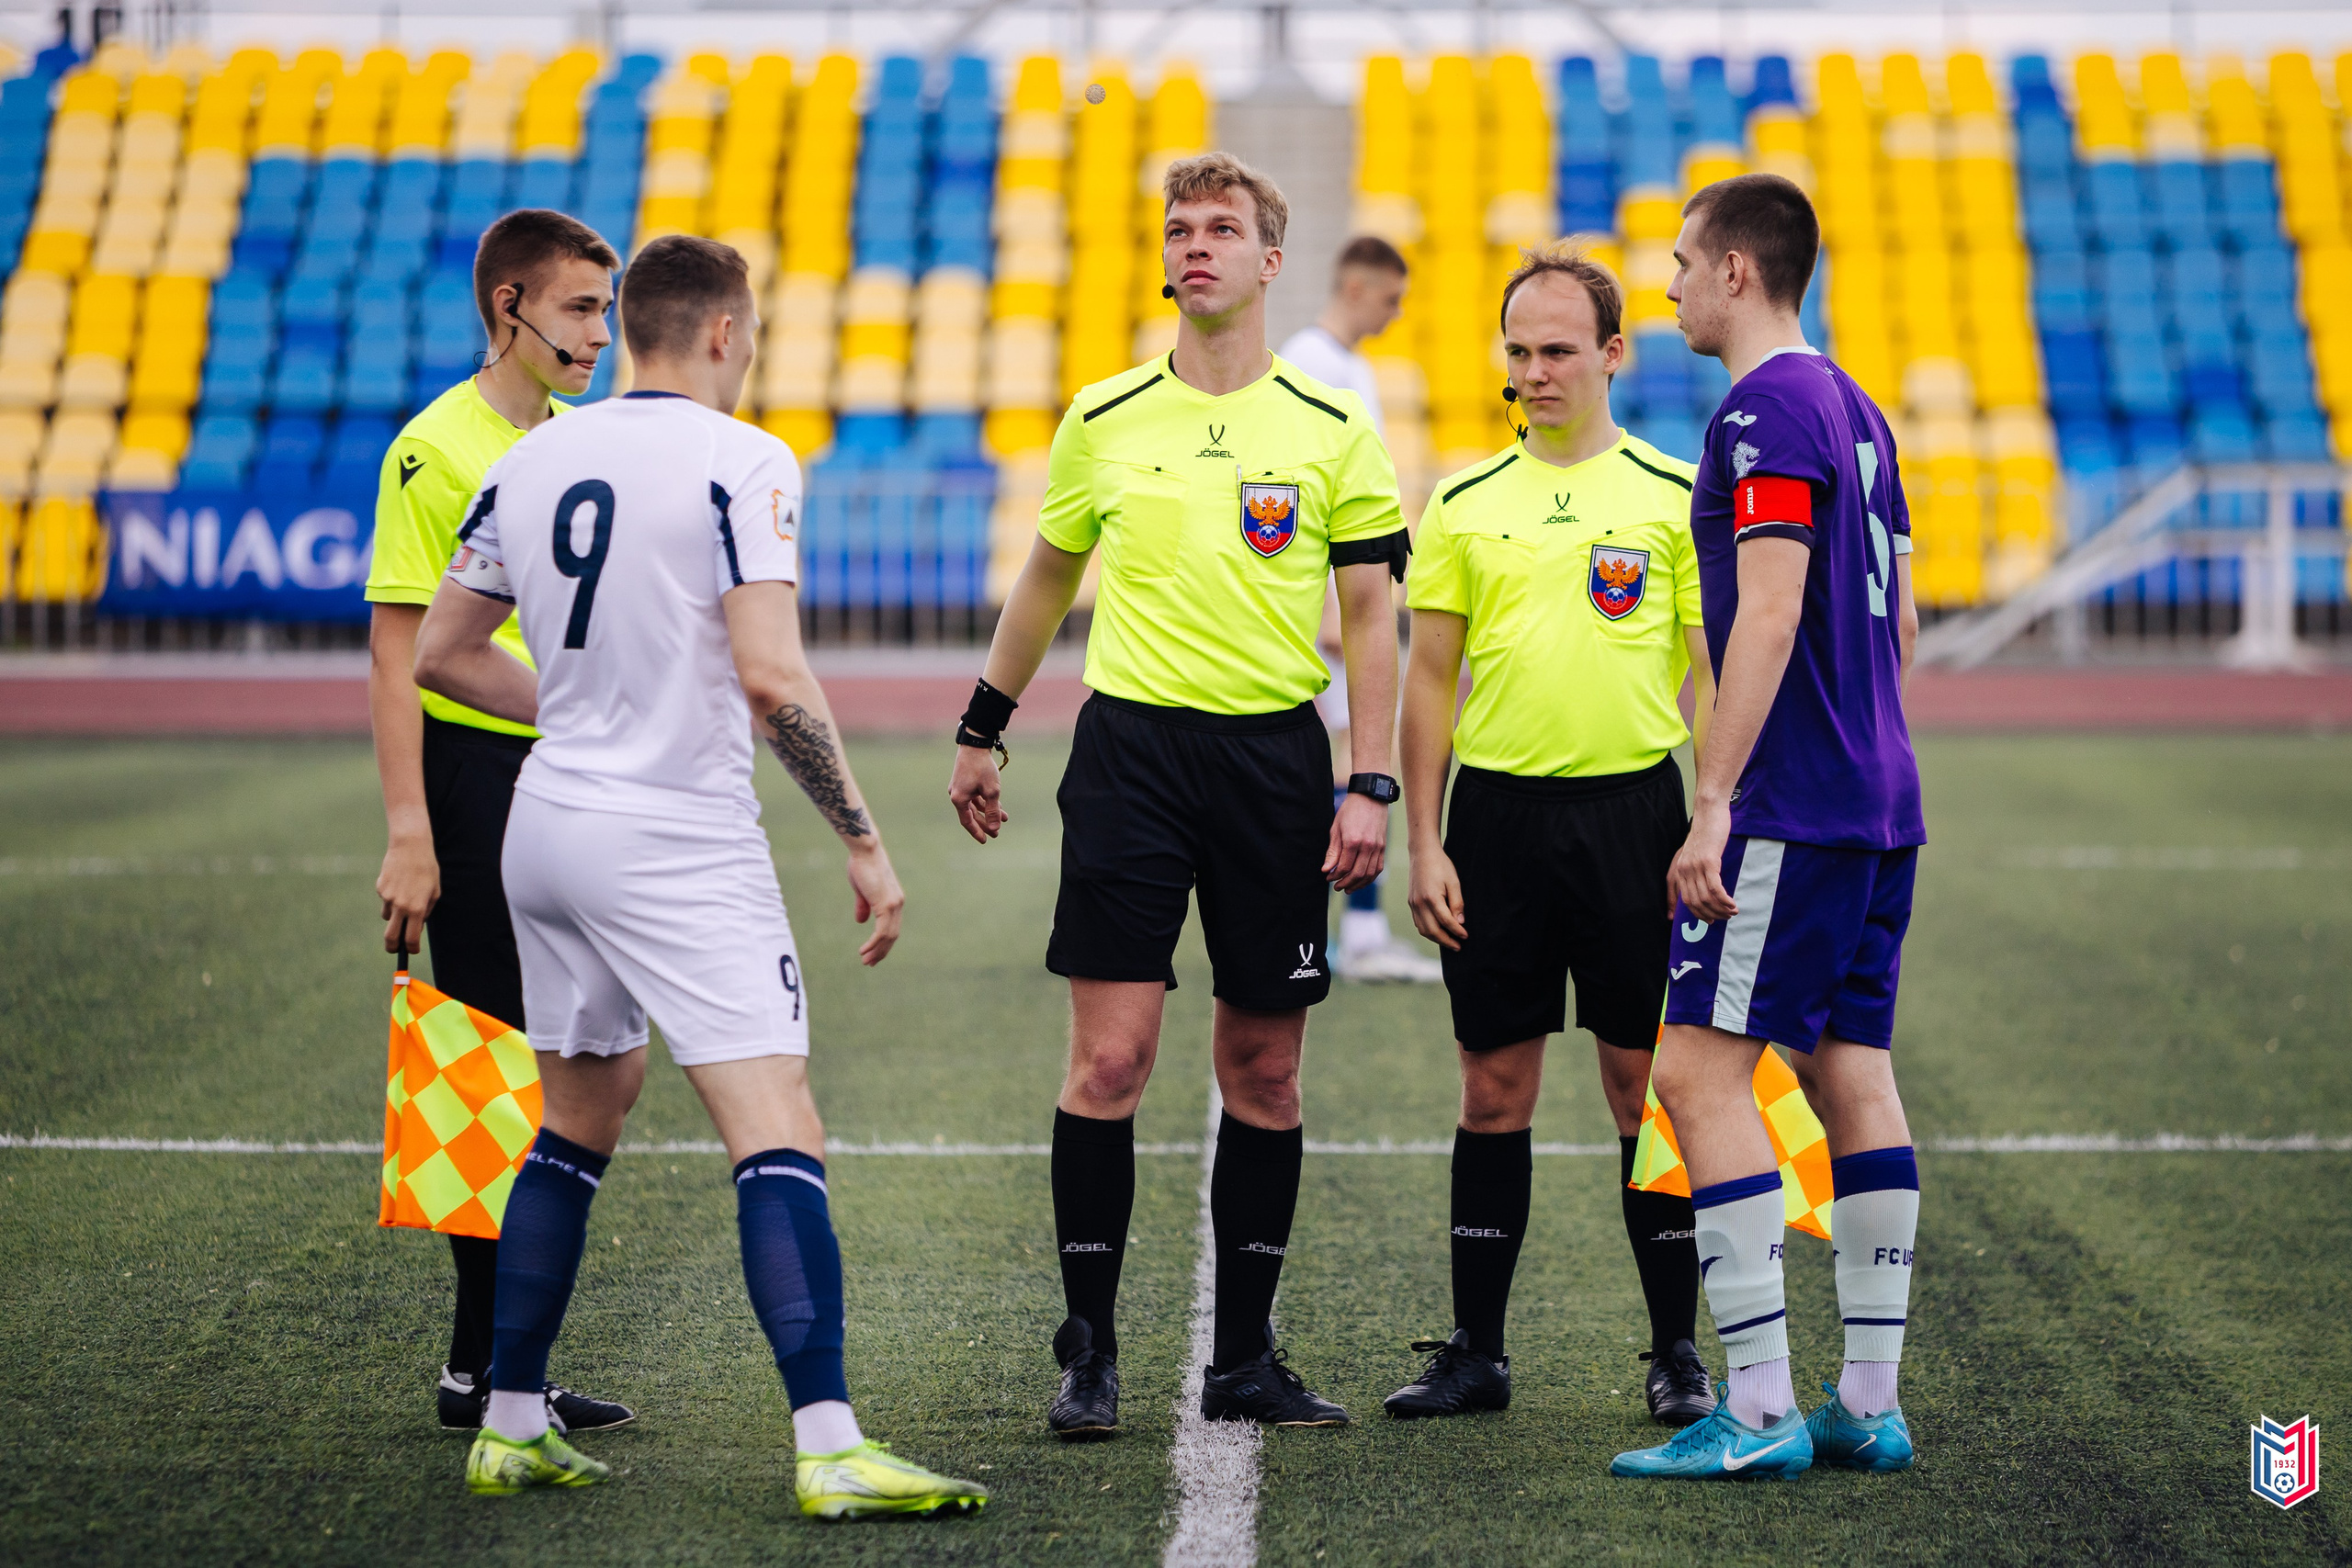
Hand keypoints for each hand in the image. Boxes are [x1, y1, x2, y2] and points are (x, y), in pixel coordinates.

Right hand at [377, 833, 437, 953]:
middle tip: (394, 949)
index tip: (412, 950)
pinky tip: (399, 881)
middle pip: (391, 937)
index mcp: (417, 909)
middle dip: (392, 947)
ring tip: (405, 896)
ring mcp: (387, 897)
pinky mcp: (380, 888)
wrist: (410, 847)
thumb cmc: (427, 869)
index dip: (411, 948)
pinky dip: (391, 897)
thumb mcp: (434, 891)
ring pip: (387, 916)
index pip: (411, 938)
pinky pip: (385, 900)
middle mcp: (400, 906)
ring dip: (394, 914)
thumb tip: (417, 925)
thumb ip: (426, 910)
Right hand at [844, 840, 904, 965]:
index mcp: (894, 900)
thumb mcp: (862, 890)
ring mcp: (894, 905)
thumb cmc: (861, 865)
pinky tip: (864, 951)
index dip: (884, 943)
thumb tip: (861, 921)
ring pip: (888, 936)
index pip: (892, 927)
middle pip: (893, 935)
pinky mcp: (886, 905)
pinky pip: (882, 931)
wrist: (865, 850)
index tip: (873, 954)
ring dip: (877, 951)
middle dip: (881, 951)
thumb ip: (864, 905)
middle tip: (870, 963)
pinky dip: (874, 943)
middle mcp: (898, 904)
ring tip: (866, 961)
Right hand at [948, 744, 1007, 843]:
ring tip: (1003, 819)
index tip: (985, 840)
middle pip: (972, 815)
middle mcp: (956, 795)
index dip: (977, 832)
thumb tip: (995, 828)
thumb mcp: (991, 791)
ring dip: (989, 812)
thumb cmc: (982, 768)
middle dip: (986, 823)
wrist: (975, 745)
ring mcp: (960, 788)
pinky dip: (986, 802)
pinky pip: (975, 797)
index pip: (967, 821)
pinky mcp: (964, 781)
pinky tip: (998, 805)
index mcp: (959, 799)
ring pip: (975, 805)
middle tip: (997, 833)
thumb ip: (993, 811)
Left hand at [1322, 791, 1388, 892]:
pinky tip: (1361, 881)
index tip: (1328, 878)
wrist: (1370, 797)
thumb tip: (1326, 870)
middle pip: (1357, 874)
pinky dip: (1369, 878)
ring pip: (1369, 874)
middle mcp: (1368, 846)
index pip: (1344, 867)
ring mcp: (1378, 848)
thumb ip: (1332, 851)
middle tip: (1336, 887)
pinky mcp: (1383, 847)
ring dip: (1358, 884)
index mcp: (1353, 841)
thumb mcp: (1336, 829)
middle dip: (1345, 883)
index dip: (1334, 875)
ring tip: (1348, 888)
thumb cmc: (1350, 811)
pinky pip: (1378, 868)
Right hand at [1405, 842, 1466, 951]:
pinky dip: (1428, 931)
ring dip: (1436, 939)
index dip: (1457, 931)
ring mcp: (1413, 904)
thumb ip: (1457, 903)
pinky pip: (1418, 923)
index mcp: (1432, 898)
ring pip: (1423, 930)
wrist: (1422, 853)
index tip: (1466, 936)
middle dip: (1446, 941)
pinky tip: (1437, 931)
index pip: (1446, 922)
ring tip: (1449, 941)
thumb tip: (1460, 922)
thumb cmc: (1440, 865)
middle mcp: (1419, 904)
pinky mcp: (1411, 903)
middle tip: (1458, 946)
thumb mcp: (1454, 882)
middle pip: (1432, 931)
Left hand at [1668, 798, 1736, 922]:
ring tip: (1732, 912)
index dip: (1694, 914)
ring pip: (1706, 898)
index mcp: (1680, 869)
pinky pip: (1716, 889)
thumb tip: (1700, 882)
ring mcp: (1695, 866)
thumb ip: (1694, 867)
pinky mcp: (1709, 862)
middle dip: (1711, 915)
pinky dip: (1724, 900)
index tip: (1707, 922)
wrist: (1709, 811)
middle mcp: (1684, 870)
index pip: (1683, 899)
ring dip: (1721, 910)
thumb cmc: (1706, 830)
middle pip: (1695, 903)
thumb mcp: (1695, 851)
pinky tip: (1733, 904)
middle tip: (1725, 917)